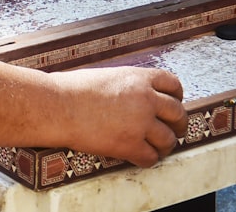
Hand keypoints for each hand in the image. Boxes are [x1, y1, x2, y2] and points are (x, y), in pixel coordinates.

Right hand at [54, 66, 186, 167]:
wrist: (57, 106)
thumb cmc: (72, 89)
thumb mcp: (107, 75)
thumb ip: (127, 84)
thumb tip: (132, 93)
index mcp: (138, 78)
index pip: (173, 84)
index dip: (176, 96)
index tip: (173, 103)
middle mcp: (145, 99)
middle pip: (177, 113)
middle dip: (178, 124)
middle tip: (175, 129)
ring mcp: (140, 123)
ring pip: (168, 139)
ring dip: (165, 145)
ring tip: (158, 147)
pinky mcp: (129, 145)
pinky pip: (150, 157)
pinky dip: (148, 159)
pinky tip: (140, 157)